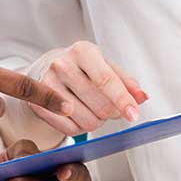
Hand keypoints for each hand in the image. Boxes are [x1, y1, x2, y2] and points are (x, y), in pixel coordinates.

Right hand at [31, 41, 148, 134]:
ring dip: (97, 122)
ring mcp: (47, 85)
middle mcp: (62, 65)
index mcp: (83, 51)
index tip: (134, 115)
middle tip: (108, 107)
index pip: (106, 80)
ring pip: (87, 121)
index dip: (123, 100)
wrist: (48, 69)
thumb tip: (142, 97)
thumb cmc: (83, 68)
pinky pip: (70, 129)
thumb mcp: (106, 66)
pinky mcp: (38, 104)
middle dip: (111, 113)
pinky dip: (80, 128)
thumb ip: (126, 82)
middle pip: (100, 105)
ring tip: (91, 109)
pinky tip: (78, 115)